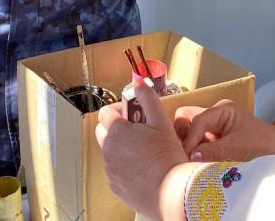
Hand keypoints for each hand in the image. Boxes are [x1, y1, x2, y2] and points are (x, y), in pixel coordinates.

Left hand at [96, 78, 194, 219]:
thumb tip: (138, 82)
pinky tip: (142, 166)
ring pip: (109, 151)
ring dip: (120, 146)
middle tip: (137, 130)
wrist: (171, 193)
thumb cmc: (167, 157)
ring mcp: (111, 170)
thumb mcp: (161, 121)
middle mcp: (108, 150)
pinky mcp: (115, 185)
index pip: (105, 113)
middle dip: (116, 127)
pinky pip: (115, 169)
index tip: (133, 113)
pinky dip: (124, 165)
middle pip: (103, 131)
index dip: (118, 109)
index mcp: (116, 132)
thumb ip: (147, 98)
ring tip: (143, 149)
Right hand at [175, 99, 274, 161]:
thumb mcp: (238, 148)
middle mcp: (214, 116)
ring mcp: (212, 127)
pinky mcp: (212, 139)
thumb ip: (214, 152)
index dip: (190, 138)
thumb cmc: (262, 145)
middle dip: (183, 135)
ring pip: (188, 130)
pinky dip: (193, 151)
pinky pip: (196, 142)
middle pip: (187, 118)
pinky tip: (193, 163)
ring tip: (188, 160)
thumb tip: (191, 156)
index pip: (198, 120)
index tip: (187, 156)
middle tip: (184, 154)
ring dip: (187, 144)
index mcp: (222, 109)